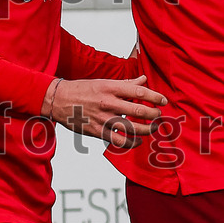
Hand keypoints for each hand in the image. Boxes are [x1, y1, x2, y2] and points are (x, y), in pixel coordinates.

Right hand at [45, 75, 166, 148]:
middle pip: (138, 110)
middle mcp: (108, 103)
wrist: (59, 100)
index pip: (139, 92)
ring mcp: (103, 119)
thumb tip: (143, 80)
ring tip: (153, 128)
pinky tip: (138, 140)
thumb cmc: (83, 89)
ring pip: (131, 128)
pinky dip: (132, 142)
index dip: (155, 97)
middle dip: (153, 114)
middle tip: (159, 115)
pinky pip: (119, 140)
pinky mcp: (97, 132)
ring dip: (147, 129)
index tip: (164, 100)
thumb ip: (126, 83)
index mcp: (111, 88)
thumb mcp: (104, 82)